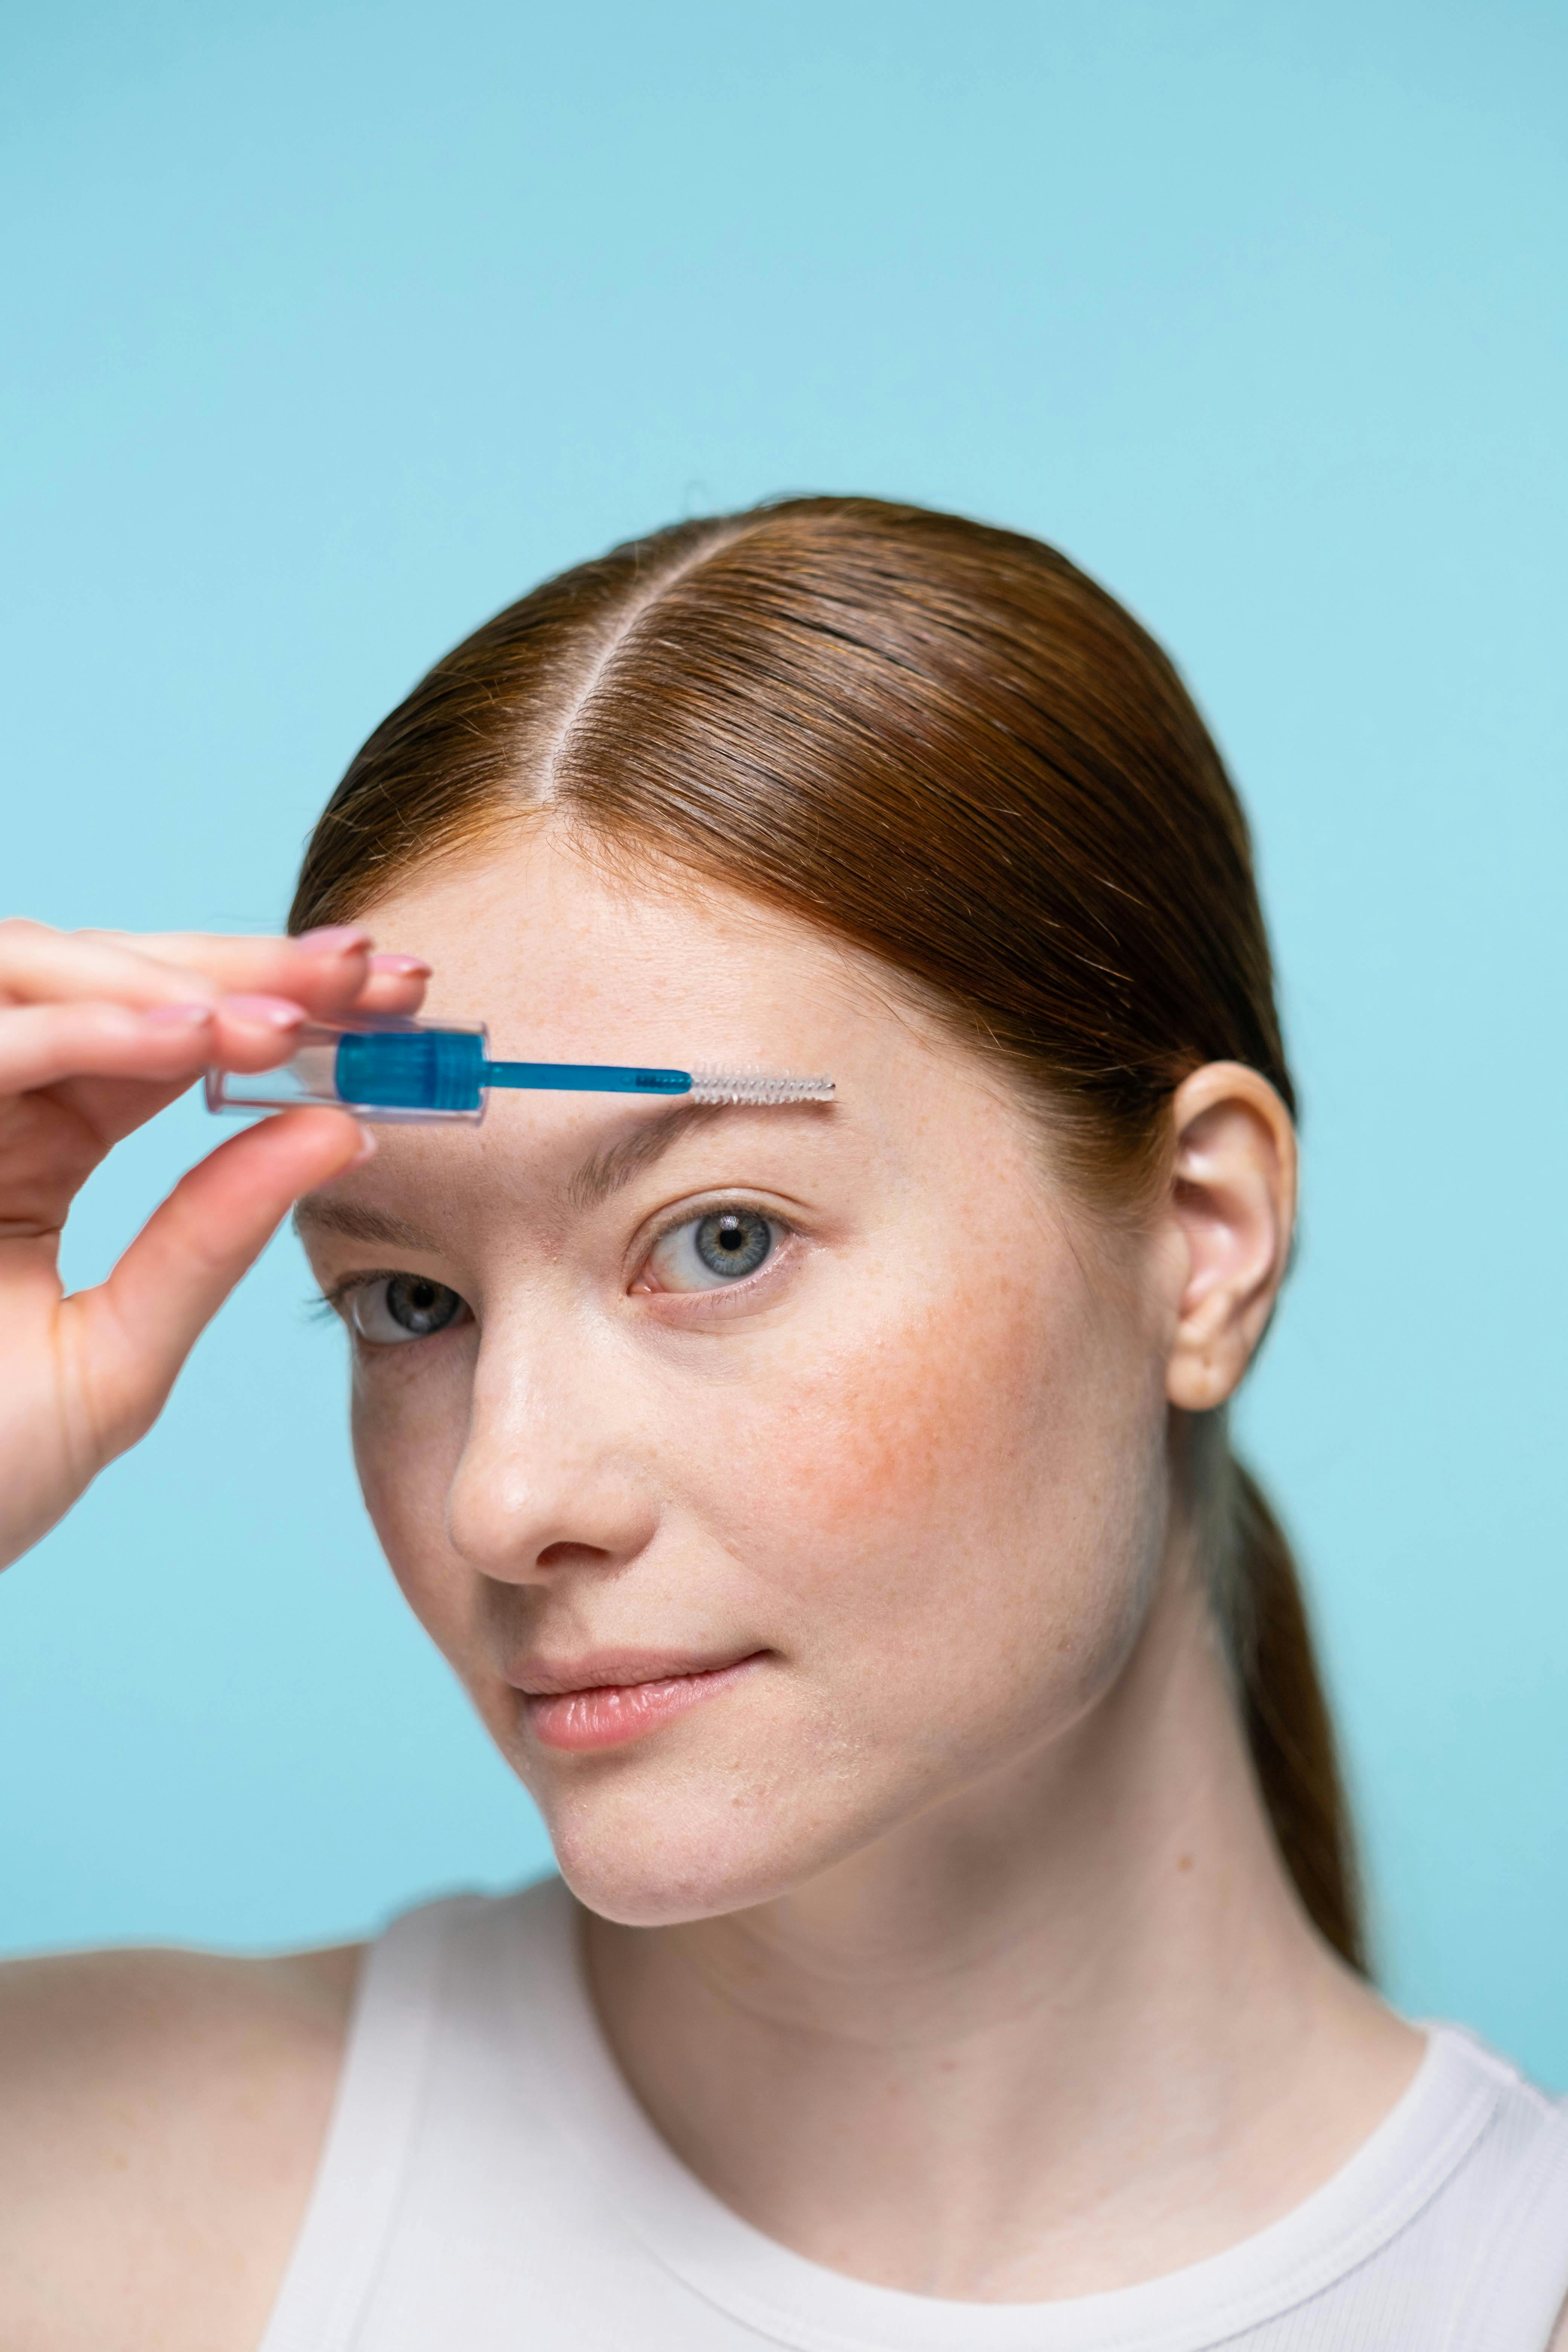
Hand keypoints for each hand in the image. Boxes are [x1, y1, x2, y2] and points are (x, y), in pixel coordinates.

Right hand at [0, 918, 428, 1569]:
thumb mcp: (114, 1361)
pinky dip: (89, 1026)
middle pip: (112, 977)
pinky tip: (187, 1038)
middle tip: (366, 974)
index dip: (278, 1003)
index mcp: (36, 1145)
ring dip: (167, 983)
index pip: (166, 1036)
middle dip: (247, 967)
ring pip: (36, 969)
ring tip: (280, 1023)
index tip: (395, 1002)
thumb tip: (342, 1131)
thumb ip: (209, 1243)